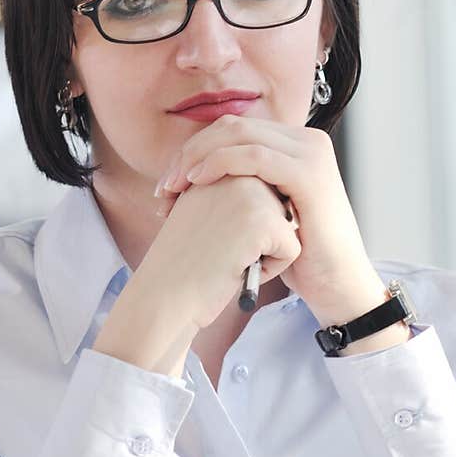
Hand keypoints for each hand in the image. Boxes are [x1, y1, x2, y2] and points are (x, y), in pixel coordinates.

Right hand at [141, 174, 301, 330]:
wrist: (163, 294)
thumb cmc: (182, 261)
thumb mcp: (203, 210)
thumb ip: (231, 192)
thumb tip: (274, 196)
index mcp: (221, 162)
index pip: (264, 196)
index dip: (245, 228)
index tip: (210, 238)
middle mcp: (238, 170)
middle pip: (281, 209)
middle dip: (259, 237)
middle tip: (217, 249)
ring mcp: (252, 194)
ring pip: (289, 228)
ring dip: (264, 252)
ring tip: (226, 257)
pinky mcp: (265, 222)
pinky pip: (292, 250)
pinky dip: (270, 269)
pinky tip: (235, 269)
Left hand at [155, 114, 387, 325]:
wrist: (335, 284)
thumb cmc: (297, 256)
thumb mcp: (264, 211)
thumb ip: (242, 186)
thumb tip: (193, 173)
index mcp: (293, 144)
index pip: (232, 130)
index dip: (194, 150)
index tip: (168, 184)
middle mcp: (305, 140)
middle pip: (232, 127)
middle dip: (190, 153)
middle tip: (164, 186)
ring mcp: (310, 153)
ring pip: (239, 134)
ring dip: (197, 157)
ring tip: (173, 188)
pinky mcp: (309, 174)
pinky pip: (254, 156)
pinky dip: (219, 163)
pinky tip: (196, 182)